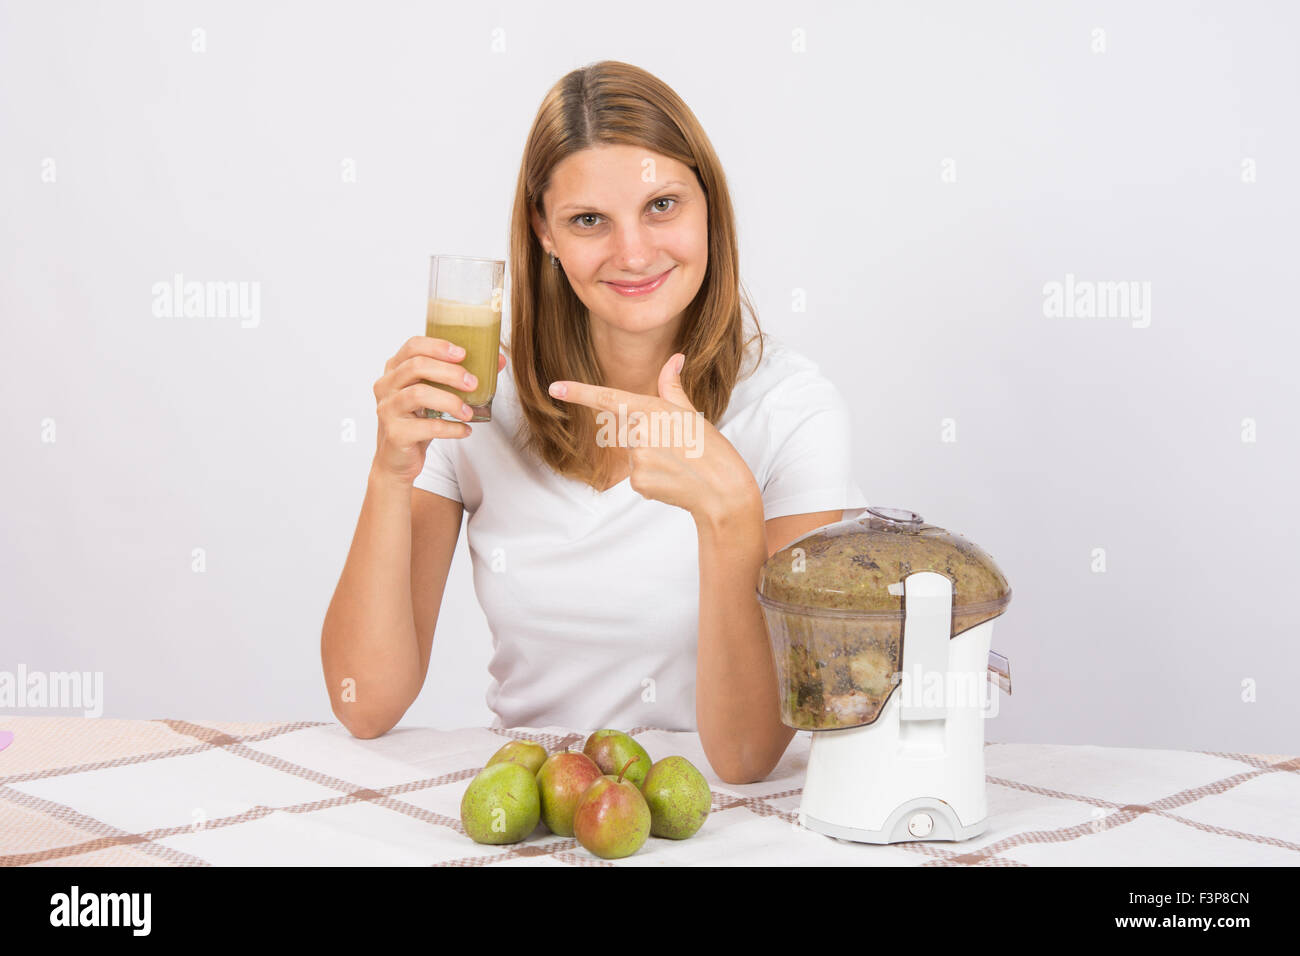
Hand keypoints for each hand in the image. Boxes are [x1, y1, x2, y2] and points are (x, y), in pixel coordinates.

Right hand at [372, 336, 507, 484]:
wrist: (396, 460)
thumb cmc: (417, 421)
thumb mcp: (435, 395)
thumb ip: (459, 377)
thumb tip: (498, 361)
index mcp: (395, 370)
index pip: (412, 345)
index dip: (438, 346)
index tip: (463, 354)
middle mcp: (386, 386)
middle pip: (416, 366)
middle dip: (450, 373)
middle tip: (473, 383)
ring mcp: (387, 409)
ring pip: (419, 394)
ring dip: (451, 401)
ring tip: (469, 412)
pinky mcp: (395, 434)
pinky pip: (427, 427)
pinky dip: (451, 428)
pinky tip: (464, 430)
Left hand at [547, 353, 761, 522]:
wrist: (723, 490)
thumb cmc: (711, 450)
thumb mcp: (691, 413)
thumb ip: (672, 387)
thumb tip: (675, 359)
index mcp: (653, 409)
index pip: (609, 399)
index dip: (579, 393)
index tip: (554, 387)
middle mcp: (641, 431)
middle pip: (629, 431)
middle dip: (648, 439)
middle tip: (678, 448)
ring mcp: (638, 458)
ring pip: (633, 454)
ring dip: (651, 459)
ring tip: (678, 464)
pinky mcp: (637, 481)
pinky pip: (636, 476)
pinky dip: (652, 478)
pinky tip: (672, 479)